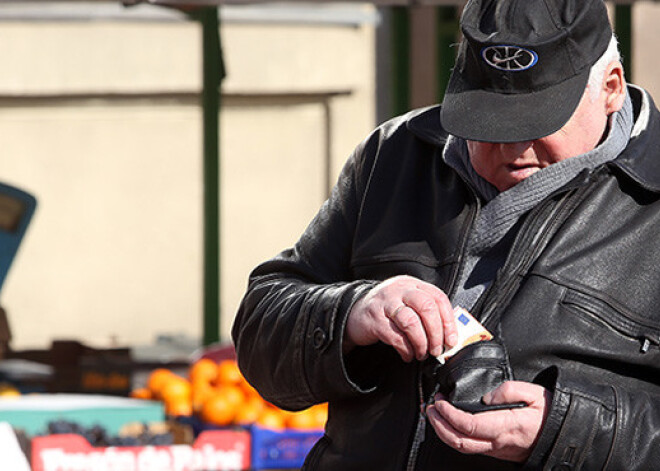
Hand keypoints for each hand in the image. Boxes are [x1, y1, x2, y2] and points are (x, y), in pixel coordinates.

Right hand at [344, 275, 456, 361]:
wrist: (354, 313)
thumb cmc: (387, 311)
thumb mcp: (407, 303)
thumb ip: (426, 313)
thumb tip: (449, 336)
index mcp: (412, 284)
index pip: (438, 298)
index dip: (448, 321)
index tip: (451, 340)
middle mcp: (399, 290)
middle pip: (427, 307)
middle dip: (436, 333)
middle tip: (437, 350)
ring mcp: (385, 303)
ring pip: (412, 322)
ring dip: (421, 343)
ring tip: (421, 353)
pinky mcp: (374, 319)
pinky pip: (396, 336)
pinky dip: (406, 349)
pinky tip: (408, 355)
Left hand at [426, 381, 550, 462]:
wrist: (565, 434)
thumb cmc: (552, 414)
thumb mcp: (535, 393)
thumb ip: (508, 390)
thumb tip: (487, 396)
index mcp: (506, 426)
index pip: (468, 425)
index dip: (448, 414)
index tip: (439, 401)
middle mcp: (499, 442)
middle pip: (459, 441)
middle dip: (438, 425)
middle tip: (430, 408)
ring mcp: (498, 449)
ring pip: (463, 447)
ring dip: (444, 431)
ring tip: (435, 415)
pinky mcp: (498, 451)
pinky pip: (471, 447)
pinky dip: (455, 435)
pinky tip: (450, 424)